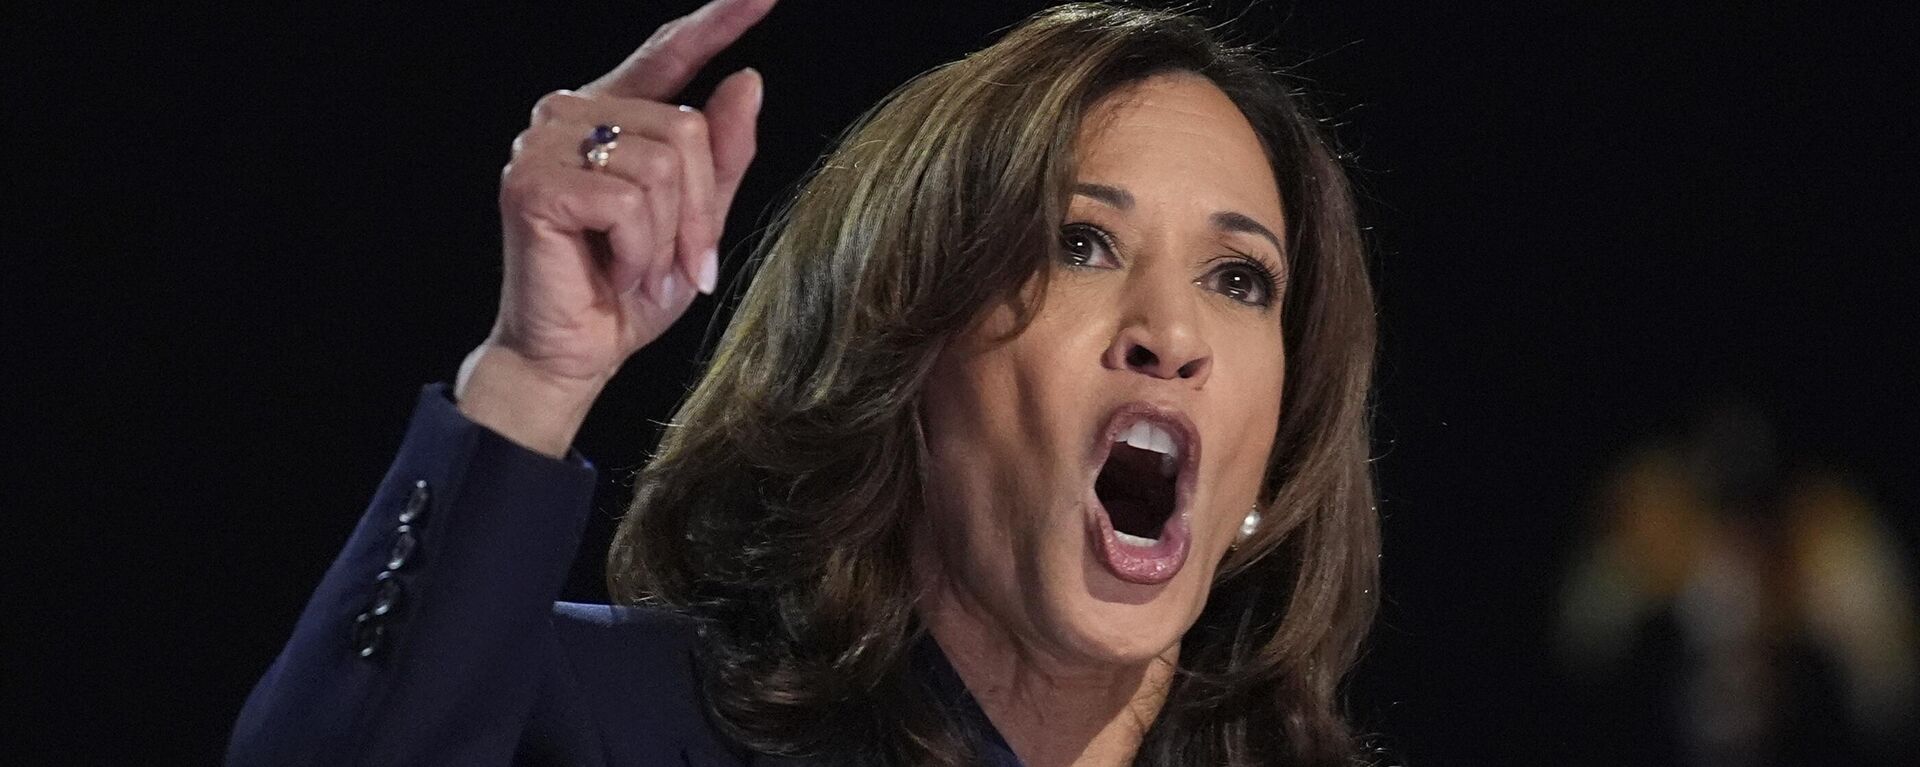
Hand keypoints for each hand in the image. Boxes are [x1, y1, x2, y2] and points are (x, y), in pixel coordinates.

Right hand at [458, 0, 775, 455]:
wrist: (572, 354)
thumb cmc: (628, 292)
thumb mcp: (696, 222)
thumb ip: (722, 155)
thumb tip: (748, 81)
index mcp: (611, 115)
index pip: (669, 53)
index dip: (717, 21)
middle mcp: (570, 113)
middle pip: (687, 128)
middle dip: (700, 210)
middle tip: (679, 263)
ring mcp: (543, 142)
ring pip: (663, 164)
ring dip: (668, 236)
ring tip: (637, 269)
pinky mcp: (533, 182)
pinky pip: (629, 201)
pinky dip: (639, 251)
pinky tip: (613, 272)